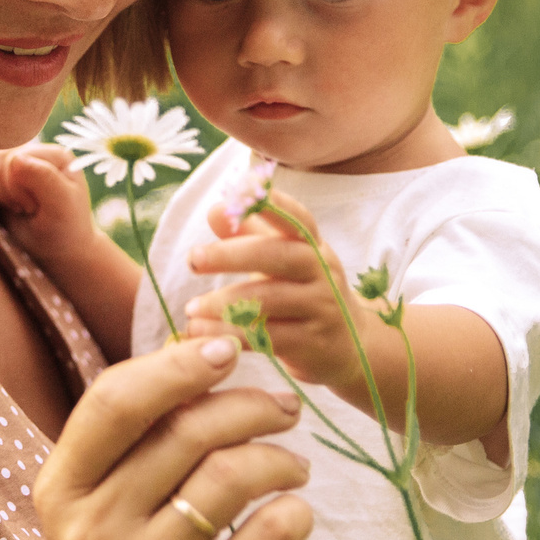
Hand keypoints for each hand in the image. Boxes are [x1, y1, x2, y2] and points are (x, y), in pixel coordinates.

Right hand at [0, 142, 99, 266]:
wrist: (53, 256)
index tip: (34, 209)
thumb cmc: (63, 233)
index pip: (12, 158)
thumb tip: (15, 158)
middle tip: (22, 210)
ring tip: (10, 209)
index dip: (14, 188)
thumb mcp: (62, 207)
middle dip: (0, 191)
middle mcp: (31, 153)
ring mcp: (11, 164)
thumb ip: (44, 178)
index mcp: (51, 155)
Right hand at [31, 332, 312, 539]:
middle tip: (284, 408)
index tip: (227, 348)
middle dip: (249, 404)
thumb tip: (200, 349)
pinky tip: (295, 513)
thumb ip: (134, 440)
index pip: (114, 401)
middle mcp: (95, 530)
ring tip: (294, 465)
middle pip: (186, 432)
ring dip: (280, 457)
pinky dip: (295, 512)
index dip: (175, 365)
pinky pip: (267, 537)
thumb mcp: (96, 508)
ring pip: (232, 476)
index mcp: (62, 490)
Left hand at [179, 194, 382, 396]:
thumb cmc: (302, 292)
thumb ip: (248, 236)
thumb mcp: (281, 261)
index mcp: (313, 246)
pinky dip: (231, 335)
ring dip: (226, 303)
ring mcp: (321, 308)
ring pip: (271, 300)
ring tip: (191, 309)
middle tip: (193, 258)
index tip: (239, 193)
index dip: (273, 204)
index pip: (298, 219)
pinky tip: (203, 333)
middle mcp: (322, 272)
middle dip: (233, 255)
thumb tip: (216, 209)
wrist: (348, 346)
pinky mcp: (313, 343)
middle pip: (280, 255)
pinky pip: (268, 337)